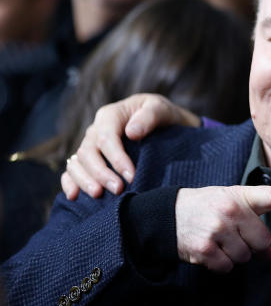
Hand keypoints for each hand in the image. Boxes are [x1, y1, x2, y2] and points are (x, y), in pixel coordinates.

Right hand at [61, 93, 201, 199]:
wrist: (166, 125)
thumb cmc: (163, 116)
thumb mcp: (161, 108)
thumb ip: (149, 116)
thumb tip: (131, 133)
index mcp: (110, 115)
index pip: (106, 138)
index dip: (116, 158)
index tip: (131, 176)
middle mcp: (95, 130)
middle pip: (88, 153)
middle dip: (101, 173)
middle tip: (118, 189)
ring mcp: (90, 146)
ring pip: (76, 163)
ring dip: (84, 181)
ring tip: (98, 195)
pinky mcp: (89, 160)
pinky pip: (71, 171)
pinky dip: (69, 183)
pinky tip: (74, 196)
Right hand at [176, 185, 270, 272]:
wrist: (166, 215)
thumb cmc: (207, 208)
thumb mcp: (231, 204)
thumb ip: (253, 222)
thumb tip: (270, 254)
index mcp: (241, 196)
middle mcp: (231, 211)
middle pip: (262, 241)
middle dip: (253, 246)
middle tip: (236, 238)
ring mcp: (217, 230)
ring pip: (244, 257)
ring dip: (235, 256)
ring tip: (219, 242)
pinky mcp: (204, 248)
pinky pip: (226, 267)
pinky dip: (220, 265)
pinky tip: (209, 252)